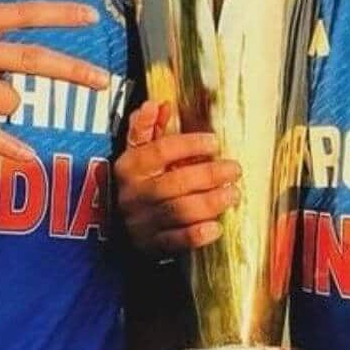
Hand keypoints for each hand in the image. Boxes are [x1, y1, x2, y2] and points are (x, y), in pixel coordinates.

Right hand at [114, 101, 241, 255]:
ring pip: (179, 211)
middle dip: (209, 175)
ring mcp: (141, 222)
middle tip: (235, 169)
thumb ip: (146, 129)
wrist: (115, 227)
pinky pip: (175, 241)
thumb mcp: (136, 154)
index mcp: (129, 167)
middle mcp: (134, 194)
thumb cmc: (136, 182)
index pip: (160, 151)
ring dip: (210, 203)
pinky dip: (197, 235)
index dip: (190, 145)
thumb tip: (156, 104)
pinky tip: (217, 227)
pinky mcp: (151, 246)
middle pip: (175, 182)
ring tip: (234, 194)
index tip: (215, 142)